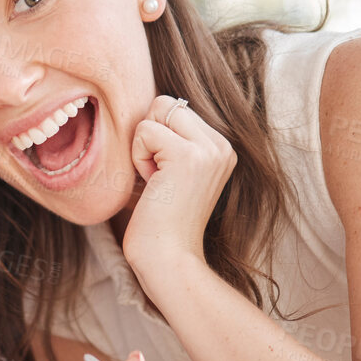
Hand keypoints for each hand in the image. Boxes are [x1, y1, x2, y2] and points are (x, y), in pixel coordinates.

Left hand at [123, 94, 236, 279]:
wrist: (169, 258)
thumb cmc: (162, 220)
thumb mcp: (175, 172)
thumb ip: (174, 139)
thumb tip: (155, 106)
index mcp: (222, 148)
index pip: (177, 108)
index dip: (157, 138)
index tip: (164, 175)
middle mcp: (222, 145)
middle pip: (168, 103)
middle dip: (150, 135)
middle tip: (158, 176)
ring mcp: (209, 149)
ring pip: (158, 110)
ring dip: (144, 146)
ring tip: (157, 180)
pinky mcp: (188, 156)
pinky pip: (145, 130)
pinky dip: (138, 157)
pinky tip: (153, 184)